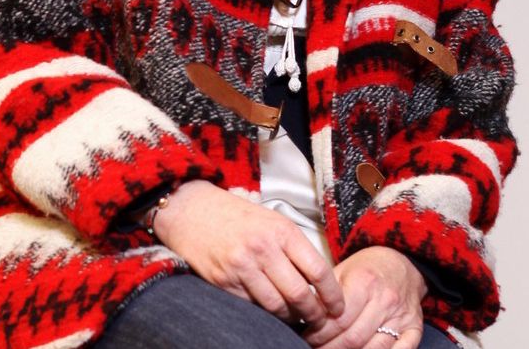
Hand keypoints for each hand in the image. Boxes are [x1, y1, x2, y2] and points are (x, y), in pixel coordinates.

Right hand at [153, 180, 344, 325]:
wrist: (189, 208)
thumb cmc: (234, 215)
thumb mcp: (271, 220)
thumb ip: (294, 247)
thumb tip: (319, 283)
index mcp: (280, 230)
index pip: (318, 270)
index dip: (333, 295)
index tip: (338, 307)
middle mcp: (263, 248)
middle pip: (300, 295)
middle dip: (315, 314)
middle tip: (319, 321)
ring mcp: (241, 266)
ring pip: (277, 306)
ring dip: (290, 318)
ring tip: (294, 317)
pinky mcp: (223, 280)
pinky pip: (252, 306)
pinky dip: (264, 313)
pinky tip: (268, 309)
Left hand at [301, 246, 425, 348]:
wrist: (401, 263)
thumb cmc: (366, 268)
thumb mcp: (342, 270)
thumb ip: (325, 292)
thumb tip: (305, 313)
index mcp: (364, 282)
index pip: (339, 319)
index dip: (320, 332)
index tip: (307, 335)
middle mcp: (385, 300)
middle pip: (354, 337)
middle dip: (330, 347)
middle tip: (315, 348)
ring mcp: (401, 317)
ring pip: (374, 348)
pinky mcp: (414, 328)